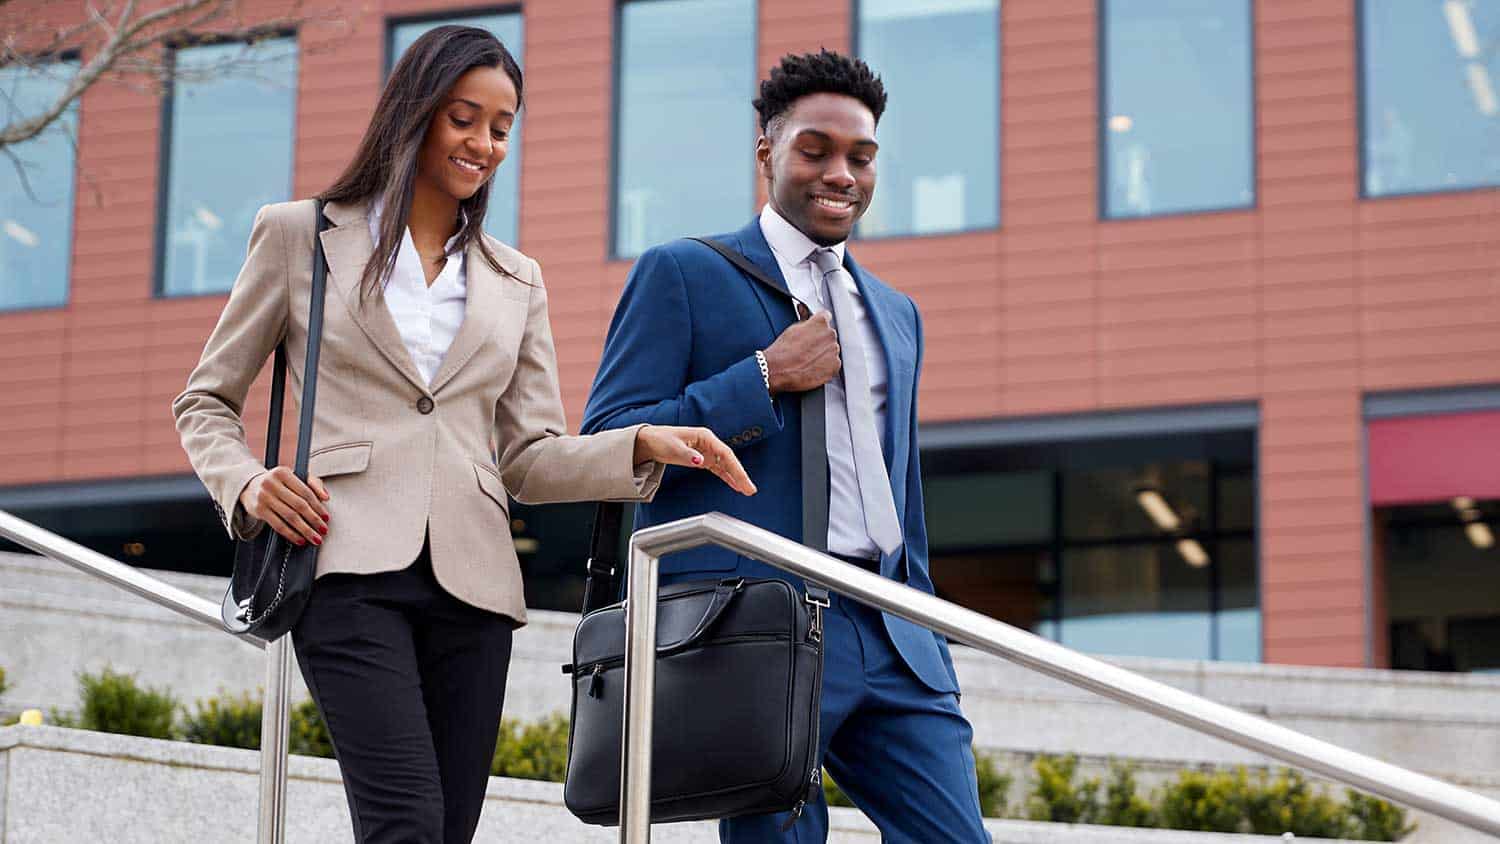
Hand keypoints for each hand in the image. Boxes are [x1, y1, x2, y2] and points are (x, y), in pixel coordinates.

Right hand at [238, 466, 330, 545]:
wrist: (250, 486)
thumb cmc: (278, 483)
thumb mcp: (294, 477)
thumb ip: (313, 484)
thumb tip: (326, 497)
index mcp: (283, 473)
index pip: (306, 492)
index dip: (318, 506)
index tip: (326, 517)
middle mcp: (272, 484)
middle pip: (299, 505)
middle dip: (314, 520)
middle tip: (323, 530)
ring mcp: (264, 497)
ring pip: (290, 517)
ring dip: (305, 530)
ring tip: (315, 538)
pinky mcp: (258, 510)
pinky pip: (278, 525)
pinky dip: (291, 534)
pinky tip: (300, 539)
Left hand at [632, 426, 756, 495]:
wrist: (650, 441)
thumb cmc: (661, 440)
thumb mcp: (673, 448)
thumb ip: (687, 455)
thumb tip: (700, 461)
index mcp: (705, 437)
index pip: (725, 453)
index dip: (736, 468)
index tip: (742, 480)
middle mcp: (708, 443)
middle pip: (729, 460)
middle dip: (740, 475)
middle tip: (750, 489)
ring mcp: (706, 451)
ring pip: (725, 465)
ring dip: (736, 477)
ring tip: (747, 490)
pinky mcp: (702, 459)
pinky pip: (718, 469)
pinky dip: (726, 477)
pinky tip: (735, 485)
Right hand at [762, 311, 839, 394]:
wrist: (780, 370)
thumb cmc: (783, 349)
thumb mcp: (793, 328)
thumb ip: (804, 317)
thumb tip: (803, 309)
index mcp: (821, 322)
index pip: (826, 317)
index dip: (818, 325)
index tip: (813, 331)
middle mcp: (830, 334)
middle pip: (829, 335)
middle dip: (821, 340)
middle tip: (808, 348)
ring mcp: (834, 350)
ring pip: (831, 349)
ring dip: (824, 353)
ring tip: (809, 359)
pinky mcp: (835, 365)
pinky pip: (833, 363)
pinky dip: (826, 366)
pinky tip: (813, 366)